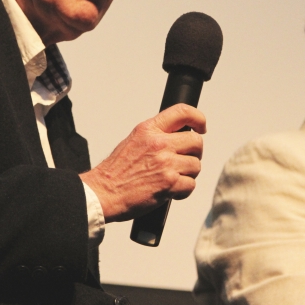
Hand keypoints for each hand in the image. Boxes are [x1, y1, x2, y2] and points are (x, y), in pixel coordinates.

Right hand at [79, 103, 205, 222]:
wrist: (103, 192)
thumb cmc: (116, 171)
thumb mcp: (133, 140)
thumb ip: (155, 135)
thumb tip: (177, 135)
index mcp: (149, 129)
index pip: (182, 112)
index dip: (198, 118)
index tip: (201, 127)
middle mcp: (159, 144)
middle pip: (196, 141)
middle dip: (195, 152)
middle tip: (185, 159)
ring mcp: (166, 163)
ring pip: (196, 165)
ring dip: (188, 173)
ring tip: (172, 177)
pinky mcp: (169, 184)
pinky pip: (191, 185)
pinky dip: (183, 190)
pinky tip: (171, 190)